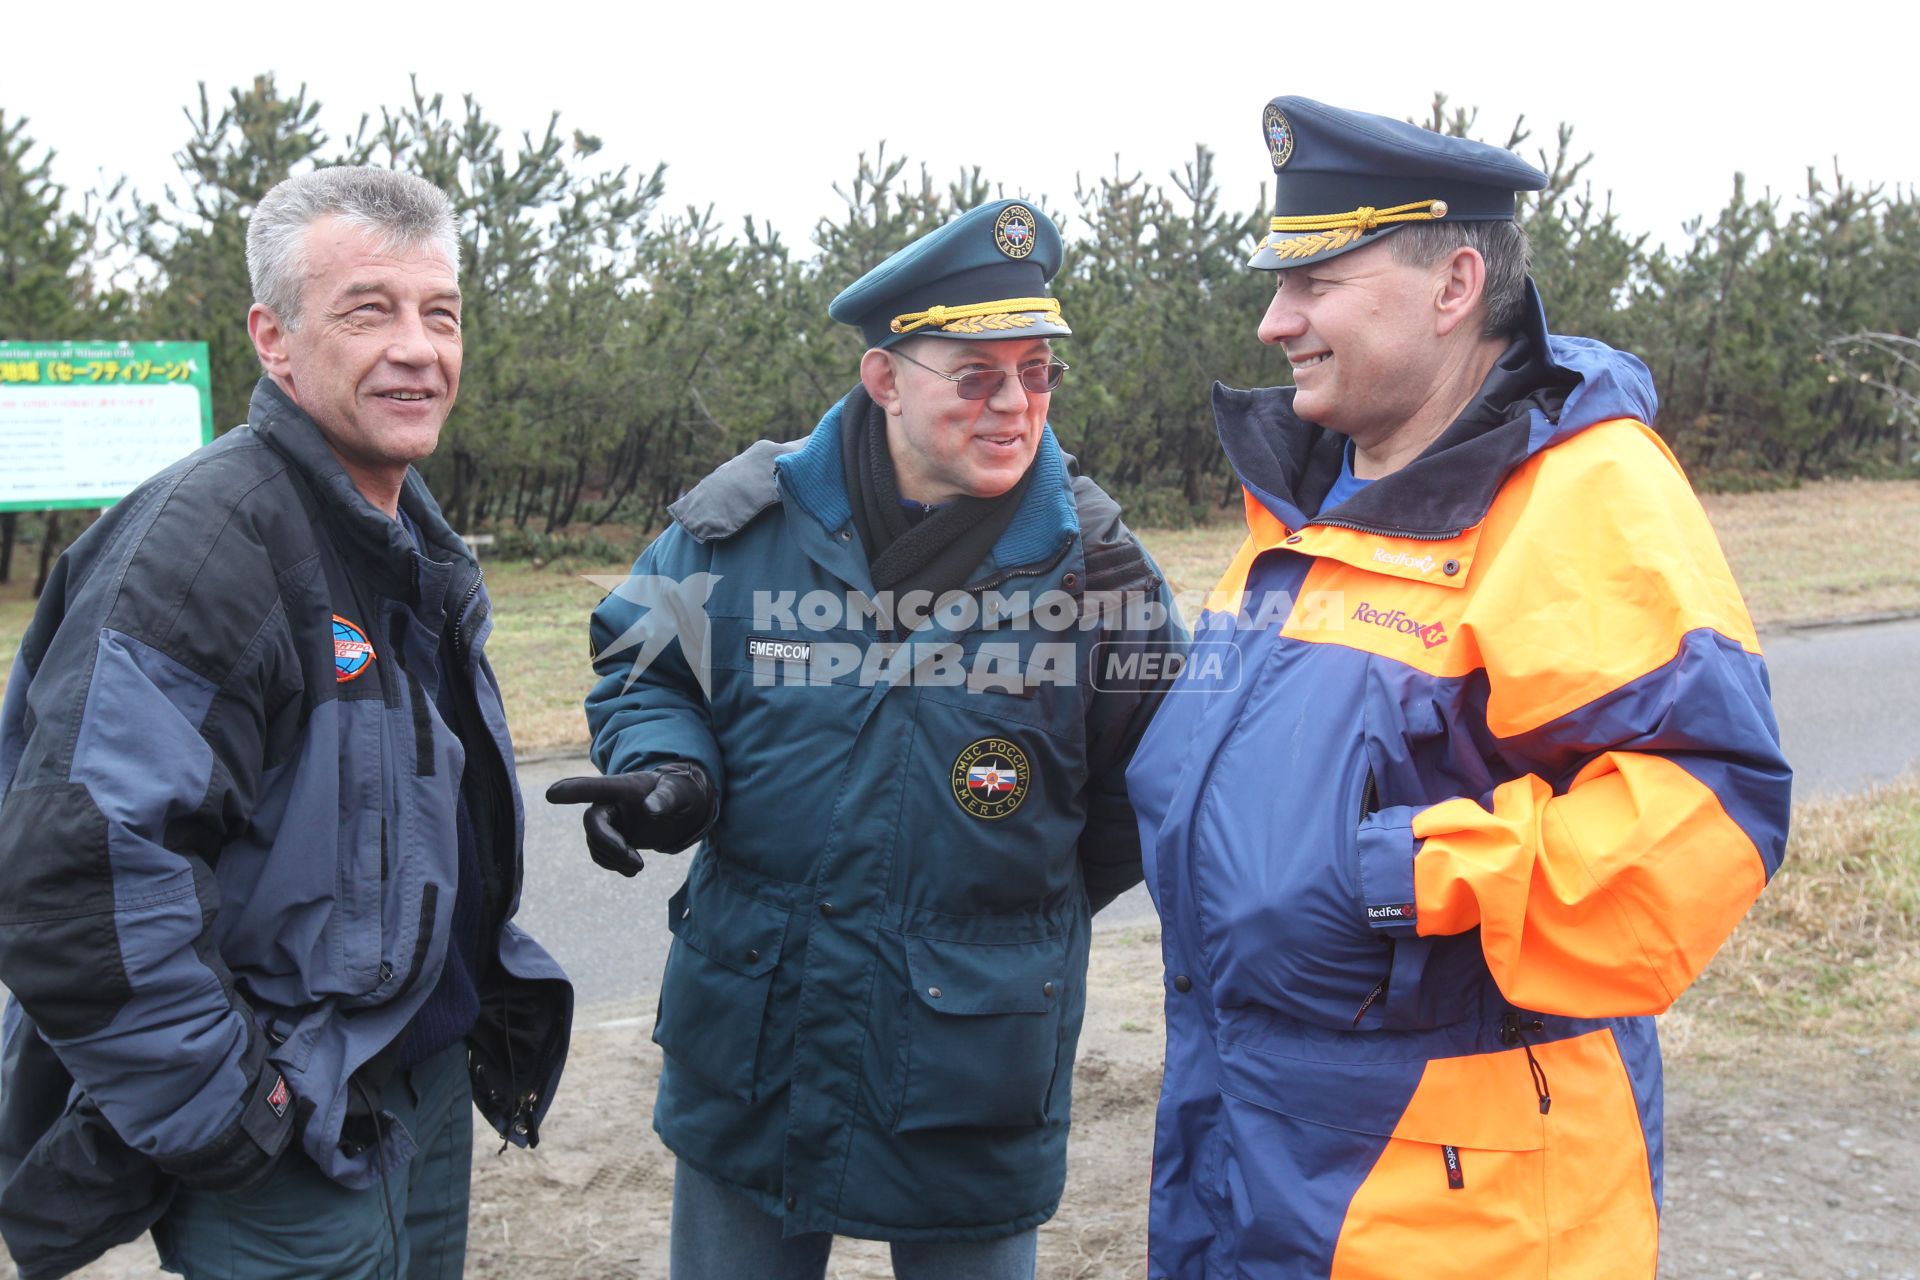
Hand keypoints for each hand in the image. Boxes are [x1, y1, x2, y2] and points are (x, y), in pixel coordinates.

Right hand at [545, 762, 714, 875]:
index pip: (592, 787)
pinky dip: (613, 865)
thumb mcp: (678, 792)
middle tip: (637, 864)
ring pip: (595, 844)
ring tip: (638, 867)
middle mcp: (609, 802)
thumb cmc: (680, 792)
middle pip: (592, 823)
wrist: (682, 808)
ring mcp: (608, 820)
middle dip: (610, 846)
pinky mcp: (611, 837)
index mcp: (622, 786)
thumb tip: (650, 810)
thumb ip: (665, 799)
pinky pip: (600, 855)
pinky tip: (632, 869)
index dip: (572, 791)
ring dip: (614, 860)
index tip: (550, 795)